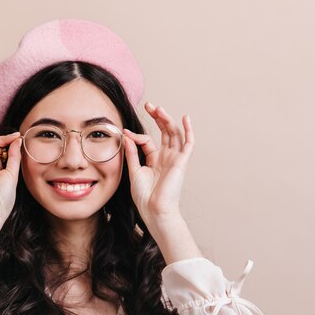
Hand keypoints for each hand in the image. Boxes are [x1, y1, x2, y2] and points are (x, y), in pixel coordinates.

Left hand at [123, 102, 194, 222]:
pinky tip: (186, 118)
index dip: (136, 135)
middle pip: (163, 132)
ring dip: (167, 120)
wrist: (154, 209)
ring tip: (158, 108)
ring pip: (174, 134)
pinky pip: (188, 144)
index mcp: (154, 160)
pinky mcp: (182, 162)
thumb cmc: (144, 196)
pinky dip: (189, 131)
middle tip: (148, 105)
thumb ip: (132, 153)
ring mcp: (174, 159)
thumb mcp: (134, 171)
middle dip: (157, 118)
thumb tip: (127, 135)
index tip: (125, 133)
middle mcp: (166, 157)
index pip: (147, 140)